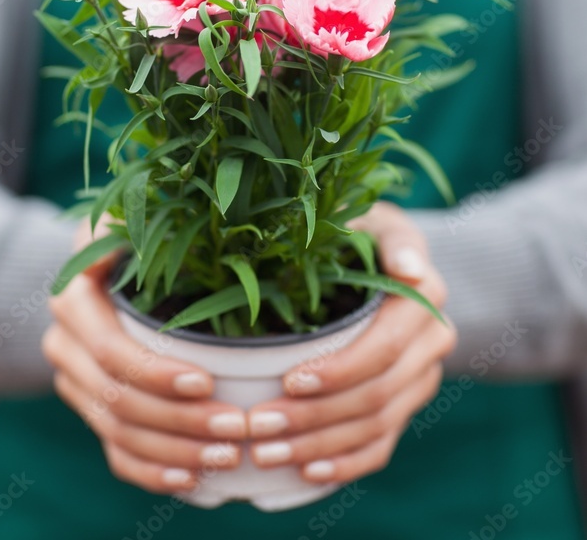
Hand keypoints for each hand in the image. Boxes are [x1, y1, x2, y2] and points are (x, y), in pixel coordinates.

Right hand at [42, 219, 246, 494]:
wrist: (98, 270)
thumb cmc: (131, 235)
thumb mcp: (130, 215)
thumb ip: (140, 215)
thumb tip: (180, 208)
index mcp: (75, 302)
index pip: (112, 352)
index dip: (156, 373)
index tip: (207, 380)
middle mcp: (67, 348)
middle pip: (119, 402)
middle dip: (180, 422)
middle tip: (237, 427)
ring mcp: (77, 384)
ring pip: (120, 433)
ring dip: (176, 452)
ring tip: (230, 453)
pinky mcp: (93, 410)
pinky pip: (117, 454)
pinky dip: (154, 473)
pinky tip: (196, 480)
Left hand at [246, 202, 456, 485]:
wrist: (385, 253)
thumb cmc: (361, 228)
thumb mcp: (373, 218)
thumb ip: (388, 238)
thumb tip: (410, 268)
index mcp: (424, 298)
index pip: (383, 348)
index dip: (339, 370)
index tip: (289, 379)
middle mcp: (431, 342)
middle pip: (375, 394)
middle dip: (314, 416)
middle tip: (258, 425)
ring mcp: (421, 378)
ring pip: (375, 426)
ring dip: (319, 446)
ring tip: (264, 452)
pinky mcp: (406, 403)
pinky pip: (382, 446)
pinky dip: (345, 464)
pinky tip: (306, 472)